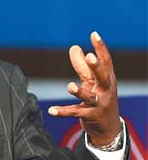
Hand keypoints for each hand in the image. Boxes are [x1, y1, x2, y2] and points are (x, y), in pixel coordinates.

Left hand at [48, 32, 120, 146]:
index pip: (106, 61)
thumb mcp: (93, 81)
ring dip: (79, 91)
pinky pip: (75, 113)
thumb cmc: (100, 97)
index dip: (100, 47)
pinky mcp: (90, 116)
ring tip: (70, 86)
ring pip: (89, 97)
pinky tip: (51, 111)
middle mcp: (106, 89)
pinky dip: (62, 112)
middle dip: (97, 67)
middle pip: (103, 76)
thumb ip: (82, 65)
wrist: (109, 126)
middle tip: (90, 57)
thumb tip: (74, 47)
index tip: (94, 34)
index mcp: (107, 78)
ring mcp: (99, 104)